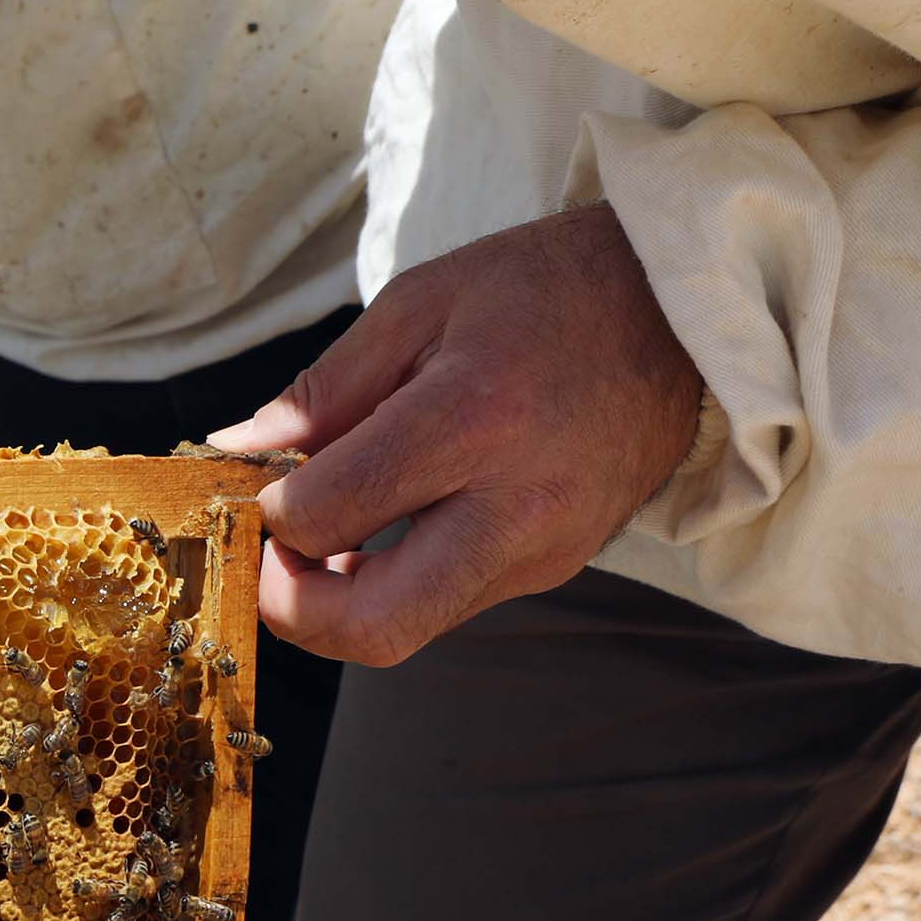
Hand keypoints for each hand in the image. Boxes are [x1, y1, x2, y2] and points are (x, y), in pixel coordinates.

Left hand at [213, 205, 705, 665]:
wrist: (683, 313)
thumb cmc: (548, 290)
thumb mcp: (420, 303)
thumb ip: (323, 391)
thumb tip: (237, 454)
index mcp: (473, 421)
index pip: (328, 515)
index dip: (267, 514)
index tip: (257, 484)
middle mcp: (516, 505)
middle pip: (372, 626)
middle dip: (291, 610)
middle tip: (268, 556)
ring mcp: (545, 550)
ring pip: (407, 630)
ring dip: (340, 603)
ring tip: (324, 532)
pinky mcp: (558, 567)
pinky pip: (448, 602)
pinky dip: (395, 584)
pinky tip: (385, 526)